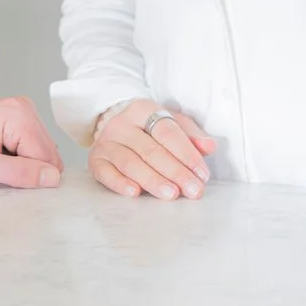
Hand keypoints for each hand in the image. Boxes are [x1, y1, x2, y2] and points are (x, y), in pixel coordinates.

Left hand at [0, 96, 63, 187]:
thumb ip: (17, 172)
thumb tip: (51, 177)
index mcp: (18, 115)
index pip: (49, 160)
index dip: (29, 177)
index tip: (2, 177)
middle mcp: (24, 109)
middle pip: (47, 156)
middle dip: (25, 171)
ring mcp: (20, 114)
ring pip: (40, 155)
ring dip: (20, 166)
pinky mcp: (16, 122)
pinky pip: (29, 150)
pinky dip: (15, 160)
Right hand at [88, 98, 214, 200]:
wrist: (112, 124)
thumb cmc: (148, 128)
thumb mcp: (171, 122)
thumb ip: (191, 135)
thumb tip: (209, 146)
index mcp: (143, 110)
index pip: (167, 132)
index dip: (187, 154)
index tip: (202, 174)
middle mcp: (121, 124)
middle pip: (151, 150)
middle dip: (175, 172)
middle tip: (192, 190)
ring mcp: (106, 142)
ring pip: (130, 163)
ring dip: (153, 180)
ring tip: (172, 194)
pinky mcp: (95, 159)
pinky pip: (106, 173)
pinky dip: (120, 183)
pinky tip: (135, 192)